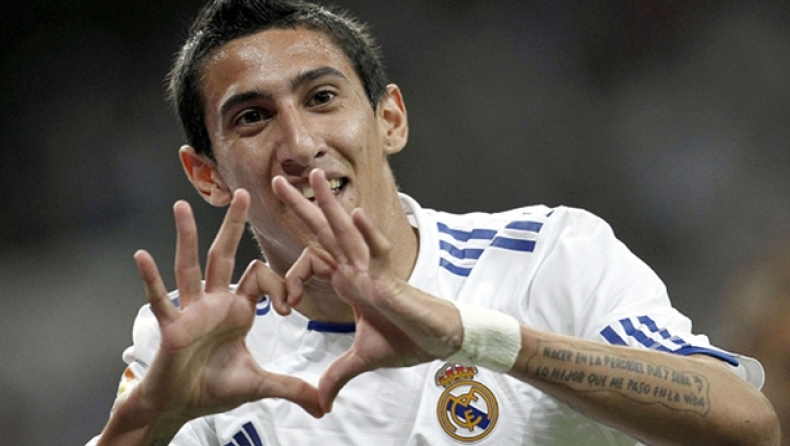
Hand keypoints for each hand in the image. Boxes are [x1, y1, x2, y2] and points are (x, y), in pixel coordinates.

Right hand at [132, 189, 322, 428]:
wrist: (182, 405)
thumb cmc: (215, 388)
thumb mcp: (260, 384)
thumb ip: (291, 388)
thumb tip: (324, 407)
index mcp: (238, 309)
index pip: (259, 277)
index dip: (277, 286)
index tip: (287, 306)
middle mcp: (214, 303)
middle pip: (224, 255)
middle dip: (233, 225)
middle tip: (242, 193)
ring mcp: (190, 311)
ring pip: (189, 267)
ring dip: (186, 237)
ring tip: (182, 206)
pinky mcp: (171, 327)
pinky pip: (160, 301)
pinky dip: (150, 280)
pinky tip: (142, 256)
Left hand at [272, 169, 462, 411]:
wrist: (439, 342)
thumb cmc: (407, 340)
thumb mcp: (362, 358)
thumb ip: (338, 373)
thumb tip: (320, 400)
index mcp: (348, 280)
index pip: (311, 261)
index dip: (289, 278)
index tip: (283, 307)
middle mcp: (357, 268)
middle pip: (324, 232)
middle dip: (301, 207)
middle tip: (277, 180)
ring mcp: (374, 270)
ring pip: (347, 232)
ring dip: (329, 204)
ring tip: (313, 176)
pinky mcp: (392, 280)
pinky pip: (379, 253)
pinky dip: (367, 234)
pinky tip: (355, 213)